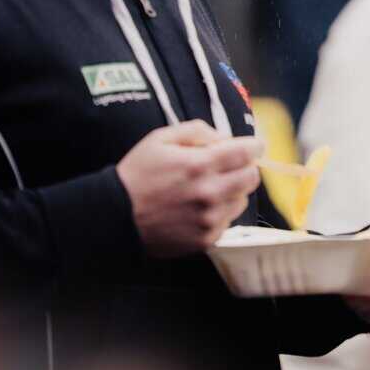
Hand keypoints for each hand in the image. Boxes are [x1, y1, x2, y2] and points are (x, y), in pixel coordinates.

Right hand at [115, 121, 263, 258]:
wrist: (115, 217)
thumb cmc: (137, 174)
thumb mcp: (161, 139)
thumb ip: (197, 131)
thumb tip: (224, 138)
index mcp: (199, 165)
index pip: (247, 152)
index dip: (255, 146)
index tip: (254, 145)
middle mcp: (209, 193)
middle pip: (251, 177)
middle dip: (245, 167)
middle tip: (230, 166)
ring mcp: (208, 219)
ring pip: (241, 200)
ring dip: (232, 191)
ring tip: (208, 188)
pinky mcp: (205, 239)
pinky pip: (227, 222)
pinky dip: (220, 212)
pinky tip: (199, 208)